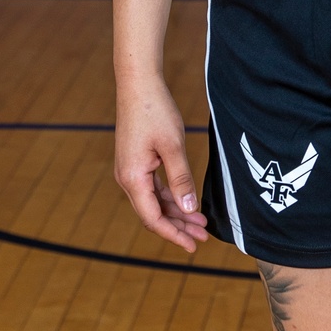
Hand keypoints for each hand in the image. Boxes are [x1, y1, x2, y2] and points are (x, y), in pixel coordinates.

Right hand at [114, 76, 208, 252]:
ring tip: (200, 222)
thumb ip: (181, 179)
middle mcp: (127, 179)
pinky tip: (186, 202)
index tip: (192, 246)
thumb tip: (189, 210)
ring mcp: (130, 171)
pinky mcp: (136, 162)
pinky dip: (170, 197)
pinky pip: (153, 188)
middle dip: (178, 226)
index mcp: (133, 178)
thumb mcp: (173, 146)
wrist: (138, 84)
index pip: (153, 218)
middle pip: (153, 213)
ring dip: (176, 212)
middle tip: (202, 236)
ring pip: (154, 201)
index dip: (174, 234)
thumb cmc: (155, 111)